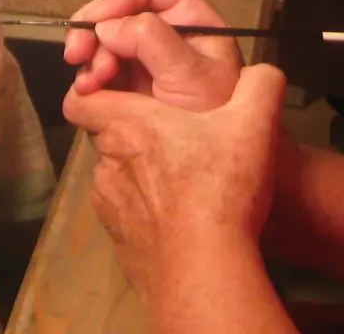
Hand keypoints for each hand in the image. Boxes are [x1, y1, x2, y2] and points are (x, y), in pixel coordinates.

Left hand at [64, 64, 286, 295]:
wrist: (205, 270)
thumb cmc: (220, 191)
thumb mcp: (254, 126)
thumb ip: (260, 86)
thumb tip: (264, 72)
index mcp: (129, 125)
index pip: (78, 99)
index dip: (91, 93)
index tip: (117, 94)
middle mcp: (108, 163)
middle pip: (104, 137)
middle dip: (133, 134)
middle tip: (175, 137)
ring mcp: (110, 206)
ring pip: (116, 177)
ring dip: (141, 174)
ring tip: (184, 182)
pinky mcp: (119, 240)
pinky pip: (126, 215)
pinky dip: (146, 212)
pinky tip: (180, 218)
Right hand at [65, 0, 242, 110]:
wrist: (209, 168)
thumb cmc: (214, 115)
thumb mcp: (193, 75)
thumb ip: (153, 42)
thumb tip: (108, 27)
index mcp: (188, 17)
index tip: (101, 24)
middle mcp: (161, 31)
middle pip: (116, 8)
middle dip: (93, 28)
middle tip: (77, 55)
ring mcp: (139, 58)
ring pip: (99, 39)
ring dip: (89, 58)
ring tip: (93, 84)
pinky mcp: (123, 85)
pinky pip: (94, 70)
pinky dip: (87, 79)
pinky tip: (90, 94)